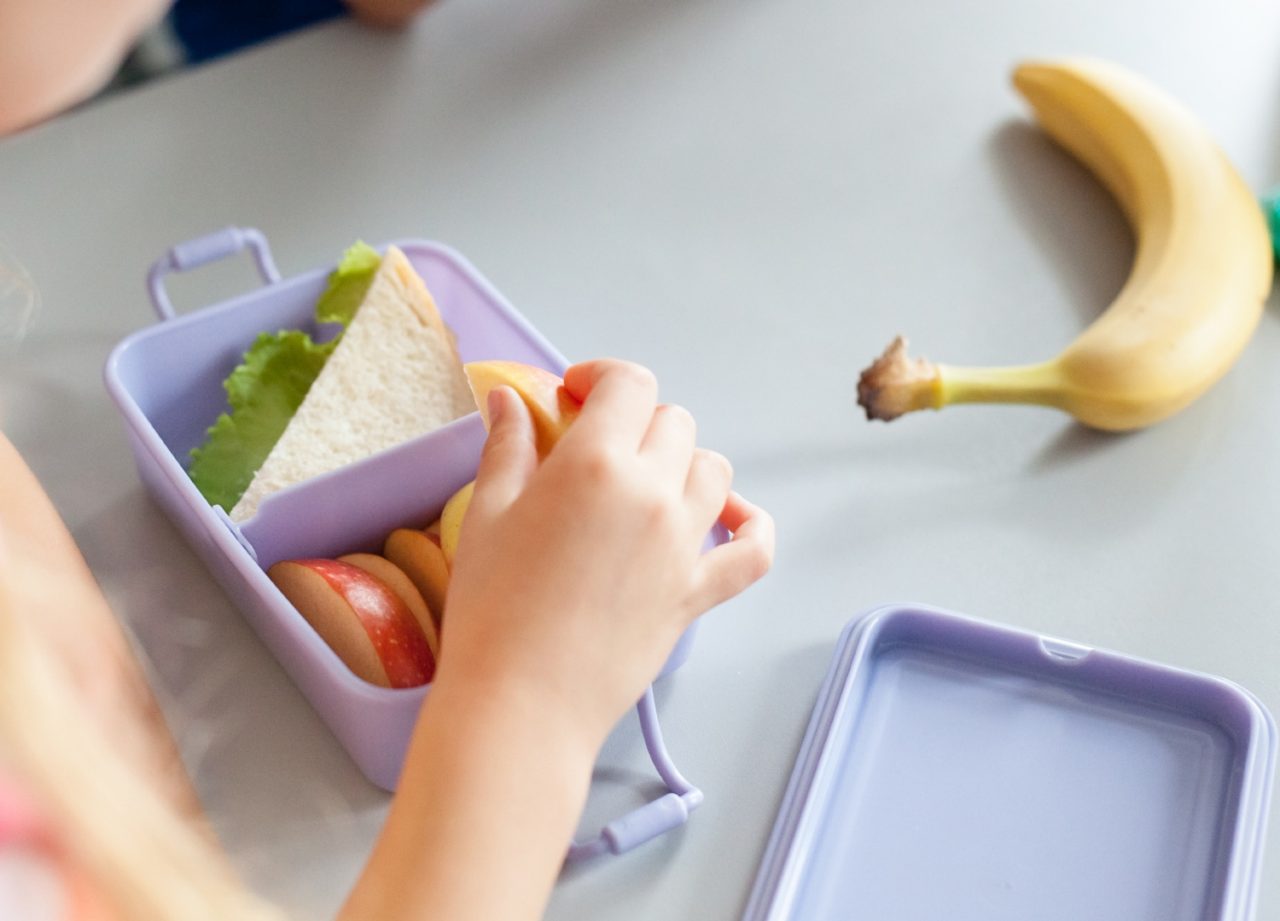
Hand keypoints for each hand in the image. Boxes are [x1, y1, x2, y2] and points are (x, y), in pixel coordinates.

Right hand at [440, 359, 773, 746]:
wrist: (521, 701)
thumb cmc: (492, 608)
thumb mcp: (485, 513)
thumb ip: (507, 446)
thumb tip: (510, 398)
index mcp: (597, 463)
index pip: (629, 384)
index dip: (602, 377)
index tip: (574, 395)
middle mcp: (653, 493)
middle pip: (672, 422)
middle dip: (634, 422)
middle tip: (594, 449)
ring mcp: (684, 544)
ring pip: (713, 470)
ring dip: (682, 462)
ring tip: (643, 483)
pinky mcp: (698, 592)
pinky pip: (752, 549)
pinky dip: (749, 526)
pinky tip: (729, 517)